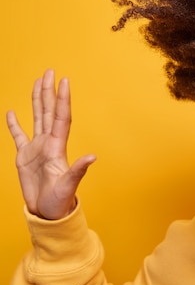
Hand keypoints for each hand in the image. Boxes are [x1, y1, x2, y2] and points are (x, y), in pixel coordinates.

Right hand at [6, 70, 95, 219]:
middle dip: (48, 91)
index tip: (64, 80)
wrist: (48, 212)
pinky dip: (14, 124)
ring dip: (36, 100)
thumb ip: (78, 170)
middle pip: (48, 111)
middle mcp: (48, 143)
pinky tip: (11, 112)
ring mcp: (36, 148)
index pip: (61, 116)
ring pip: (36, 117)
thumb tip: (93, 157)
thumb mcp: (69, 185)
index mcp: (58, 146)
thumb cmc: (60, 201)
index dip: (62, 99)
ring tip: (37, 82)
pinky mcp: (24, 157)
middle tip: (50, 71)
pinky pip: (18, 136)